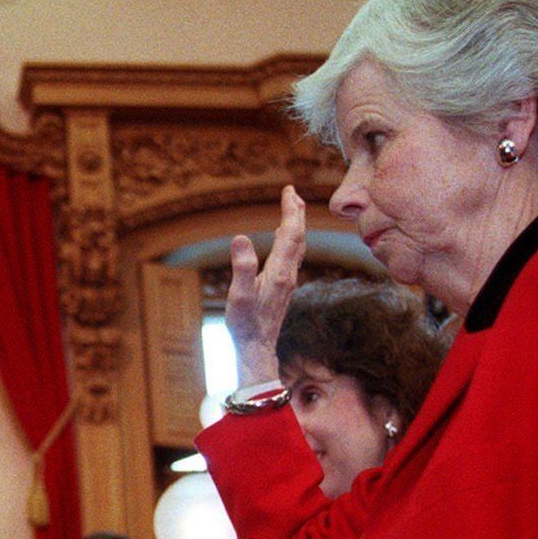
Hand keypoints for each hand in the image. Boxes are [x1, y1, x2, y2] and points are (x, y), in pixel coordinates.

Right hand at [224, 184, 307, 385]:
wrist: (257, 348)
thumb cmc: (246, 324)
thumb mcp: (239, 296)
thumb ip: (242, 267)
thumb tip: (241, 237)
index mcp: (279, 271)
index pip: (289, 233)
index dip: (291, 210)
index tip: (289, 190)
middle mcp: (288, 274)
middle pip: (298, 237)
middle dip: (296, 213)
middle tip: (293, 192)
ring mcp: (287, 281)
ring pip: (297, 246)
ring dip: (296, 226)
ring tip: (293, 210)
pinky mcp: (283, 287)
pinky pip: (292, 256)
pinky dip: (291, 240)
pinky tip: (284, 240)